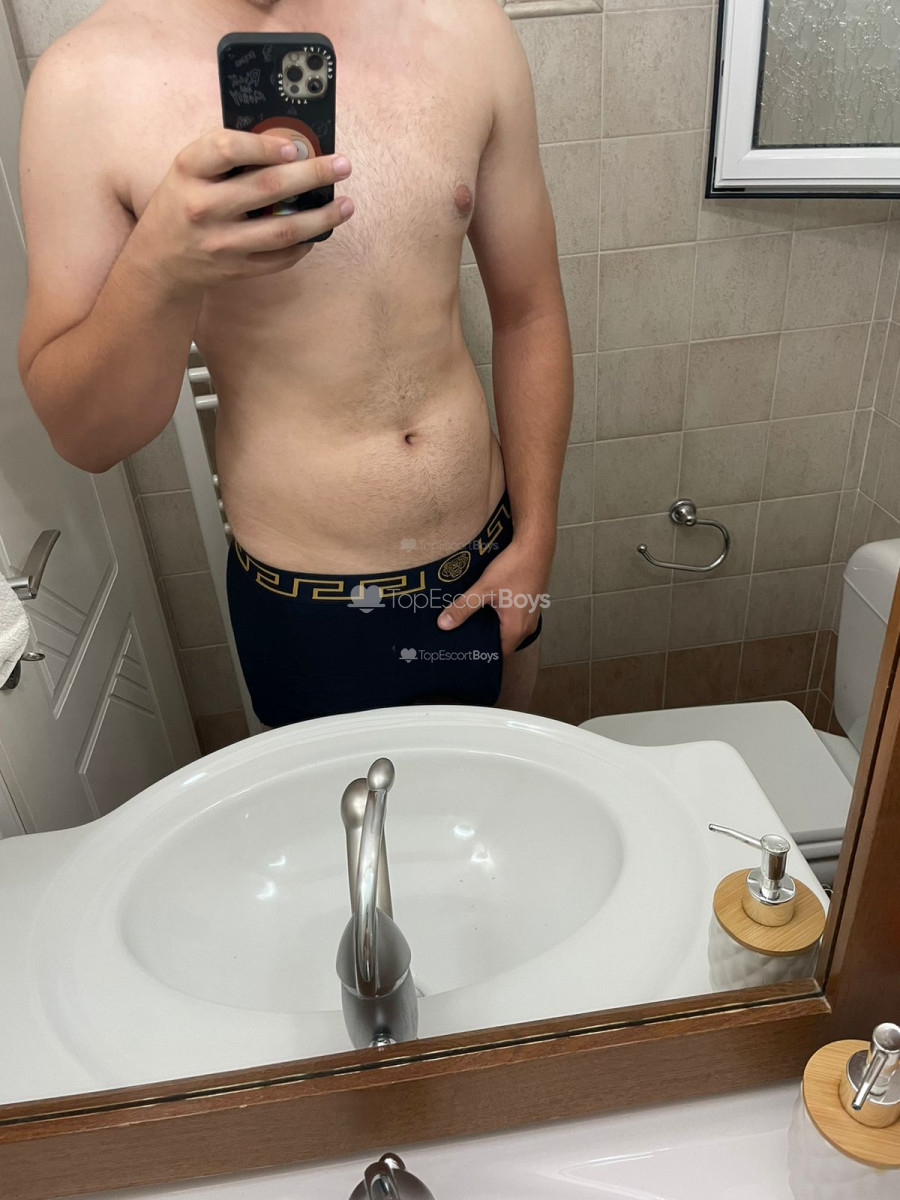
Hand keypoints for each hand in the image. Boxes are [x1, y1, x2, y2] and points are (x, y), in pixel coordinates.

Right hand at [131, 128, 353, 293]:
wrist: (160, 259)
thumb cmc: (183, 200)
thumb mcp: (191, 169)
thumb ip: (229, 155)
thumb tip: (289, 143)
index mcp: (189, 171)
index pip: (227, 149)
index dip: (265, 146)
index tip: (296, 146)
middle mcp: (203, 207)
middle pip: (267, 189)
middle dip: (312, 175)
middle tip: (343, 165)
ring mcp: (221, 243)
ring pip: (282, 230)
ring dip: (321, 218)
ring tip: (347, 205)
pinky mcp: (235, 270)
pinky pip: (280, 258)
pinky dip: (304, 245)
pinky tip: (319, 232)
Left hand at [436, 539, 551, 656]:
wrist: (536, 545)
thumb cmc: (514, 567)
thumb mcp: (484, 588)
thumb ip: (463, 607)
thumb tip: (443, 624)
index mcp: (517, 629)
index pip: (498, 655)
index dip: (481, 655)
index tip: (464, 653)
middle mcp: (527, 627)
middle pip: (502, 644)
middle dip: (483, 642)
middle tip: (462, 639)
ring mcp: (531, 616)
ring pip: (508, 631)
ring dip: (492, 629)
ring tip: (470, 625)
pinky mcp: (530, 605)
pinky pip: (513, 620)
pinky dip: (500, 619)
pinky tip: (486, 610)